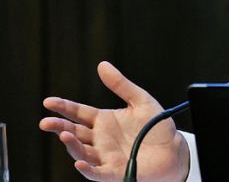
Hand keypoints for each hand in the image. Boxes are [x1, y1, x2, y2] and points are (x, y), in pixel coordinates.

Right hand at [39, 61, 189, 181]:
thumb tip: (102, 65)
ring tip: (65, 135)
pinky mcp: (115, 171)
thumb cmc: (156, 126)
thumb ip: (121, 85)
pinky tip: (80, 163)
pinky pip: (97, 172)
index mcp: (103, 121)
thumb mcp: (140, 100)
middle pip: (74, 132)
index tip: (49, 102)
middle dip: (59, 127)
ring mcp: (105, 156)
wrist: (174, 149)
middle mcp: (100, 139)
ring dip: (71, 145)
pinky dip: (88, 169)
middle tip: (46, 122)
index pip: (78, 113)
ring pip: (81, 152)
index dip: (63, 107)